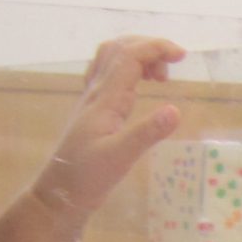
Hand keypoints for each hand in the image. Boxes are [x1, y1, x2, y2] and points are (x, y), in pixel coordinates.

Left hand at [30, 37, 184, 224]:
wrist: (58, 194)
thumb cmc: (87, 177)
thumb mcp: (120, 157)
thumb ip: (147, 133)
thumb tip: (176, 110)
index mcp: (105, 98)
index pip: (130, 55)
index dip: (157, 48)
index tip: (182, 57)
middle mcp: (96, 92)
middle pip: (119, 48)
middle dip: (149, 47)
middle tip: (172, 68)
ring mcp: (91, 100)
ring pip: (111, 59)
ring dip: (138, 56)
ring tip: (159, 78)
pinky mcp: (92, 110)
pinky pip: (107, 75)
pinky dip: (127, 70)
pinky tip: (138, 88)